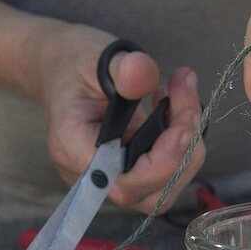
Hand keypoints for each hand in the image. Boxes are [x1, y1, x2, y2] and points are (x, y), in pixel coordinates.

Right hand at [27, 23, 205, 212]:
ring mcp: (112, 179)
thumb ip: (122, 68)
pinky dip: (183, 145)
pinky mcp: (130, 174)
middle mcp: (91, 174)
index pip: (122, 181)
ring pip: (165, 189)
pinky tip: (176, 110)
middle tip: (189, 104)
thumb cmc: (73, 65)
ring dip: (188, 147)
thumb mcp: (96, 56)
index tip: (183, 126)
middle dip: (183, 153)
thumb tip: (144, 74)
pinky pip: (166, 175)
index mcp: (72, 148)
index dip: (161, 163)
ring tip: (182, 98)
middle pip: (151, 193)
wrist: (62, 71)